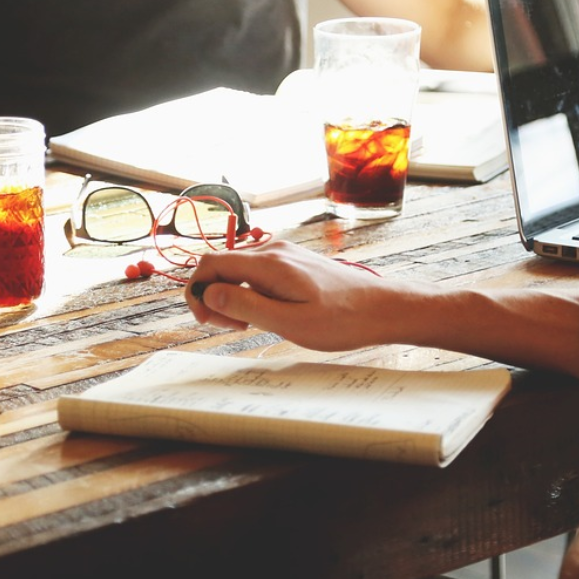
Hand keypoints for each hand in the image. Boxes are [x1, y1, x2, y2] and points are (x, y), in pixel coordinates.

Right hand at [186, 240, 394, 350]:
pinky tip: (267, 314)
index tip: (207, 321)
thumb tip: (208, 294)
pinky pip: (255, 273)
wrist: (381, 308)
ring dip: (232, 297)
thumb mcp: (289, 322)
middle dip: (214, 297)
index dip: (197, 292)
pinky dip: (250, 293)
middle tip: (233, 328)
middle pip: (221, 266)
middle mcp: (272, 251)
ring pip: (237, 270)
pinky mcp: (292, 262)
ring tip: (252, 325)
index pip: (210, 264)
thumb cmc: (341, 320)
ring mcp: (283, 254)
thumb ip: (245, 306)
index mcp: (268, 263)